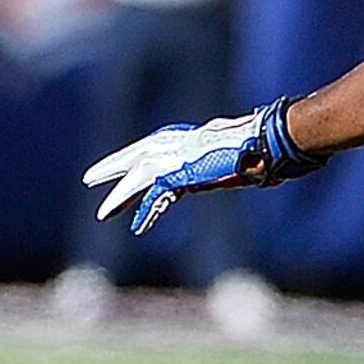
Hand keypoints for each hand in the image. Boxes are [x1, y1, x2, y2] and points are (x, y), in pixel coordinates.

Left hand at [84, 99, 323, 236]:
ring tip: (103, 213)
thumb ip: (233, 164)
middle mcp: (185, 142)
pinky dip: (147, 209)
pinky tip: (139, 227)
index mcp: (197, 136)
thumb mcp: (242, 156)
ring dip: (120, 194)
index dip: (139, 156)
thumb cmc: (269, 145)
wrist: (273, 139)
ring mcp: (182, 153)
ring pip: (140, 173)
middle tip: (90, 178)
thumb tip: (253, 170)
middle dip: (115, 165)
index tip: (127, 165)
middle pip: (141, 152)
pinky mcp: (184, 170)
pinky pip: (157, 192)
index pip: (159, 144)